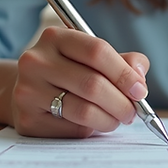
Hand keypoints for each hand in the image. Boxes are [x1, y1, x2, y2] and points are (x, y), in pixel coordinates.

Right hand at [11, 26, 149, 137]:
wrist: (28, 92)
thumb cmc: (68, 72)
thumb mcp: (91, 58)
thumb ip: (122, 61)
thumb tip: (138, 78)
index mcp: (54, 37)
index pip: (97, 51)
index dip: (124, 73)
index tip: (140, 90)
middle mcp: (36, 61)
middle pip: (92, 84)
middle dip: (121, 102)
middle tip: (132, 112)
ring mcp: (28, 91)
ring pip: (84, 110)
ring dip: (110, 119)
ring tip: (116, 120)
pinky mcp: (28, 119)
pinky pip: (72, 129)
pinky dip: (91, 129)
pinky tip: (92, 124)